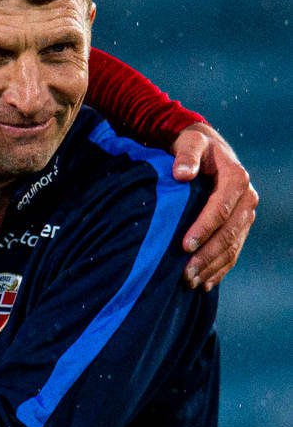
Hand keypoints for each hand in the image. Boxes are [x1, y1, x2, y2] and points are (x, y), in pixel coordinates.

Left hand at [171, 123, 257, 289]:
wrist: (207, 151)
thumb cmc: (194, 147)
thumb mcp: (189, 142)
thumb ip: (186, 155)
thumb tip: (182, 174)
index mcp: (236, 178)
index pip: (221, 208)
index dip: (204, 228)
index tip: (184, 245)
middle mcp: (246, 198)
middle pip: (228, 233)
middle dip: (207, 255)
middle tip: (185, 274)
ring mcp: (245, 215)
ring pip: (232, 246)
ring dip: (212, 267)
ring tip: (190, 282)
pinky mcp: (240, 227)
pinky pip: (233, 252)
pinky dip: (220, 269)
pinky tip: (204, 284)